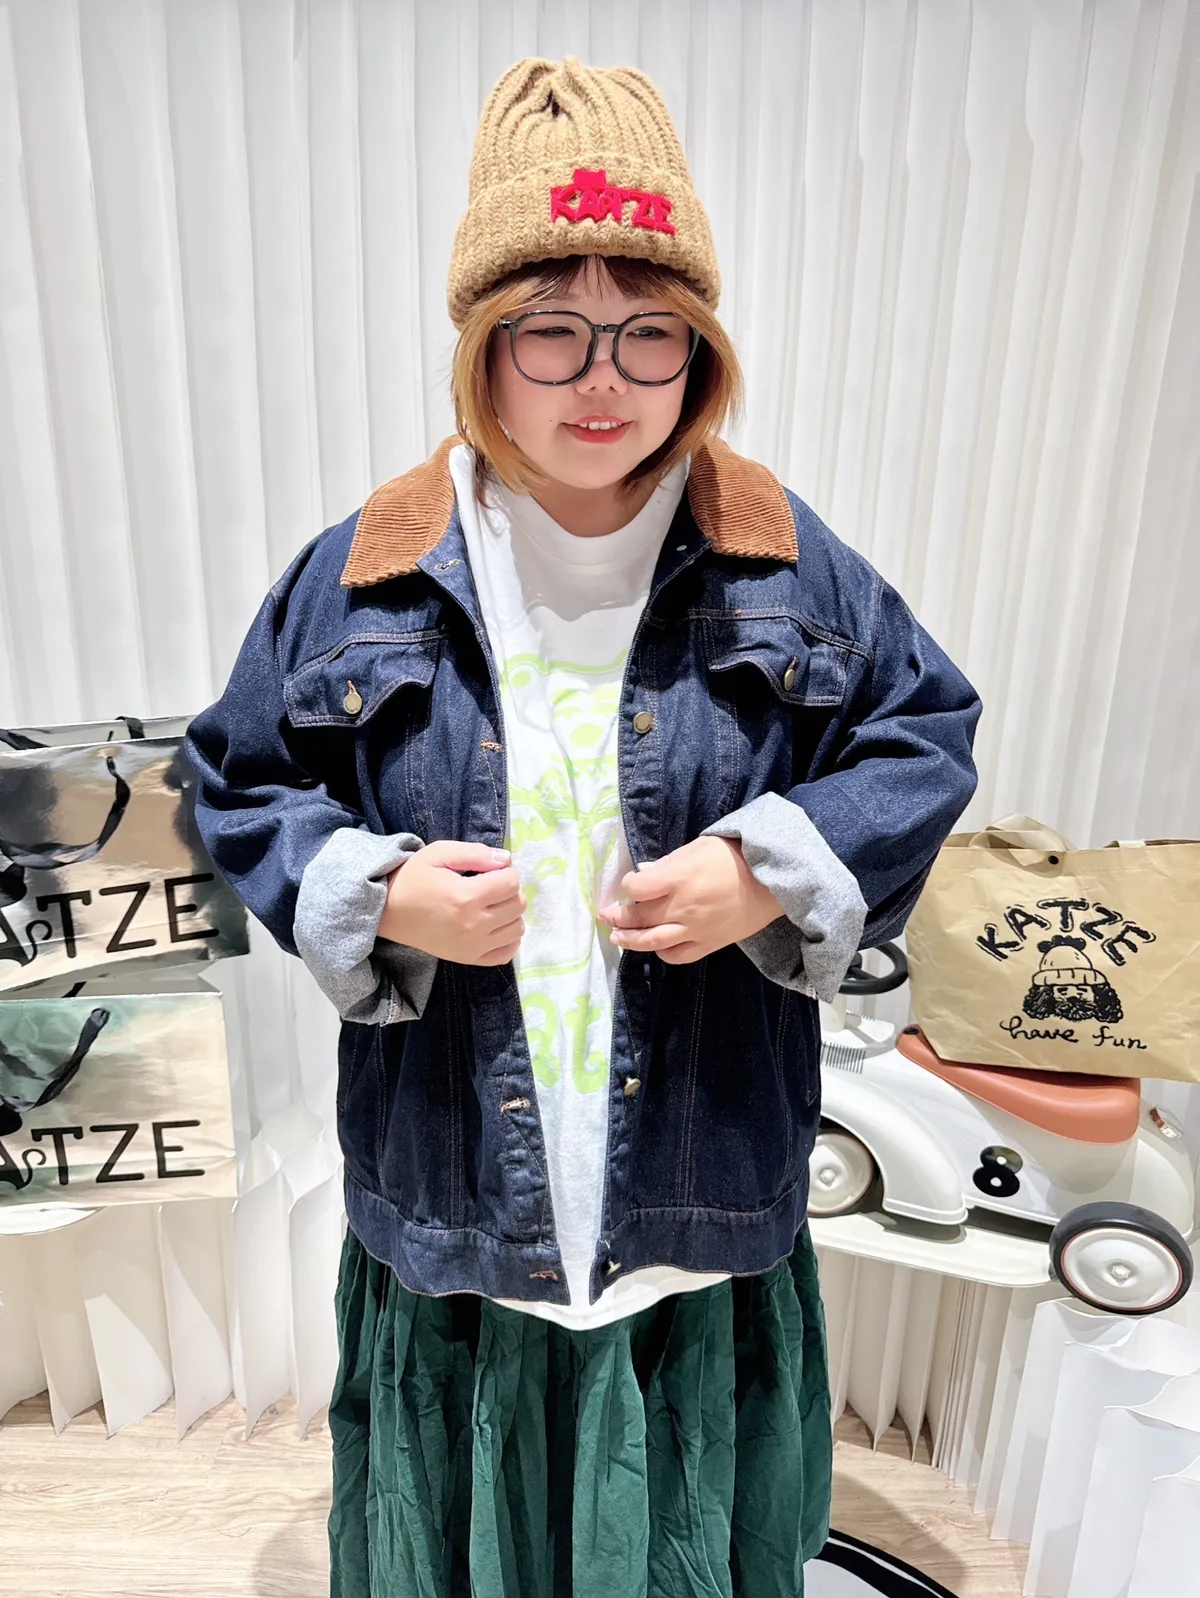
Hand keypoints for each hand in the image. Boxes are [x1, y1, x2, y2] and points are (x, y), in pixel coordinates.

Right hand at [379, 841, 525, 965]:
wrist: (387, 911)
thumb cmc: (412, 878)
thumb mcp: (439, 853)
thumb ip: (475, 853)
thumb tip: (506, 859)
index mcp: (466, 896)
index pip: (511, 883)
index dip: (505, 871)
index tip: (490, 870)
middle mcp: (473, 925)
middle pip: (517, 905)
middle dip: (509, 890)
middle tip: (490, 885)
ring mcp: (472, 946)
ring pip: (517, 929)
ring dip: (510, 913)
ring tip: (491, 905)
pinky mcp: (468, 959)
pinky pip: (506, 953)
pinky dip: (508, 939)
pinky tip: (496, 926)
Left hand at [597, 835, 783, 964]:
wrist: (772, 881)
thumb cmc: (735, 856)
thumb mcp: (698, 847)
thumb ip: (668, 863)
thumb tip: (645, 873)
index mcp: (677, 878)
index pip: (636, 887)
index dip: (628, 884)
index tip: (630, 882)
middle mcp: (681, 907)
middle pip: (639, 916)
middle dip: (618, 915)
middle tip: (607, 914)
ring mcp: (694, 929)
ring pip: (652, 941)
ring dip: (629, 939)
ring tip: (617, 936)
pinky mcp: (708, 944)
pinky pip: (677, 955)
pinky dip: (661, 952)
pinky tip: (655, 947)